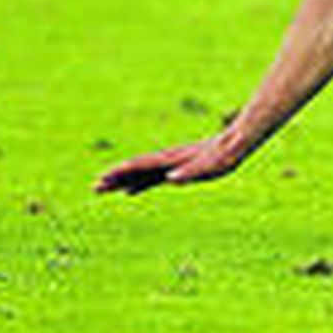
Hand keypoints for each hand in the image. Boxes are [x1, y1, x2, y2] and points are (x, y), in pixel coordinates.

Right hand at [94, 135, 244, 195]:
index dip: (122, 173)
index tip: (104, 179)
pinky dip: (139, 184)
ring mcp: (172, 163)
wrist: (238, 141)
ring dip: (123, 181)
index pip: (142, 166)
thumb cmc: (226, 155)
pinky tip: (131, 191)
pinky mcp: (179, 169)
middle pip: (137, 169)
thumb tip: (172, 179)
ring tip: (104, 189)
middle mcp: (169, 160)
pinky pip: (153, 178)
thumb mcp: (211, 166)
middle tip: (94, 188)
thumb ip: (192, 172)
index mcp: (173, 159)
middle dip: (116, 178)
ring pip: (142, 173)